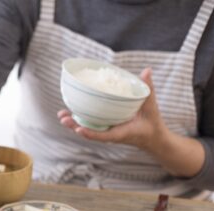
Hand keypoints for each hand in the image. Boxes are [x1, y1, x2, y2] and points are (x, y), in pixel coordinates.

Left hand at [59, 67, 204, 177]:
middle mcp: (110, 134)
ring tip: (61, 115)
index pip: (103, 136)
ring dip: (73, 123)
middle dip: (75, 126)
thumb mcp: (151, 106)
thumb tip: (146, 71)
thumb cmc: (151, 122)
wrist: (151, 136)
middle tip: (63, 118)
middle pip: (89, 132)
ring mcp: (106, 132)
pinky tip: (71, 112)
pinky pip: (90, 125)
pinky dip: (80, 120)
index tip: (79, 129)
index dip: (90, 133)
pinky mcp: (105, 129)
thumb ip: (148, 89)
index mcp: (120, 133)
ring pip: (87, 129)